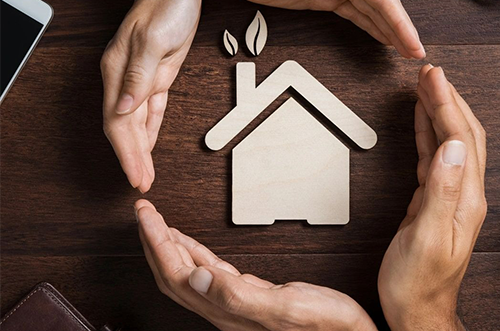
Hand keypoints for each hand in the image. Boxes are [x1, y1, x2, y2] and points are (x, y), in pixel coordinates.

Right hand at [96, 0, 201, 192]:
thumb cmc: (165, 8)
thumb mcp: (154, 40)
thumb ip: (139, 76)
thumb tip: (124, 108)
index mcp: (119, 73)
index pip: (119, 123)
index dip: (127, 153)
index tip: (136, 176)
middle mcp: (125, 80)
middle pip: (125, 129)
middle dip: (133, 159)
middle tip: (142, 185)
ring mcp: (140, 80)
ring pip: (137, 123)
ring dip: (141, 150)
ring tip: (144, 174)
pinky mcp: (157, 77)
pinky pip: (151, 111)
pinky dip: (150, 131)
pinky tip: (150, 145)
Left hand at [134, 199, 376, 330]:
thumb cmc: (322, 323)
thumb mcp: (282, 307)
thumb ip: (237, 295)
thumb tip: (195, 278)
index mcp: (226, 308)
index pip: (177, 273)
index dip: (157, 244)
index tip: (146, 217)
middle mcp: (223, 306)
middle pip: (174, 272)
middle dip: (154, 240)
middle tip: (144, 213)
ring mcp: (233, 300)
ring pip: (188, 271)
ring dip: (170, 245)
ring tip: (157, 223)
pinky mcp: (246, 292)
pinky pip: (209, 269)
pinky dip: (195, 251)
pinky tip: (190, 243)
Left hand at [196, 0, 424, 58]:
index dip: (400, 21)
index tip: (413, 42)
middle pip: (384, 5)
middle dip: (402, 29)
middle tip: (416, 52)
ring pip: (373, 11)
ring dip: (391, 30)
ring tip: (406, 49)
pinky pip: (357, 14)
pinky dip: (373, 27)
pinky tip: (382, 36)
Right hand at [378, 65, 486, 330]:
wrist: (416, 309)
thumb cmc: (418, 282)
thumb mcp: (428, 237)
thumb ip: (441, 191)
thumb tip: (451, 146)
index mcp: (465, 198)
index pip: (459, 138)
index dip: (445, 103)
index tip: (432, 77)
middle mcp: (463, 193)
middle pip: (462, 133)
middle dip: (447, 98)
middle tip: (429, 73)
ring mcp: (450, 196)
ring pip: (449, 141)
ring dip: (439, 110)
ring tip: (426, 86)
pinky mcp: (433, 200)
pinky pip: (433, 156)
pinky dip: (427, 132)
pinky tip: (420, 122)